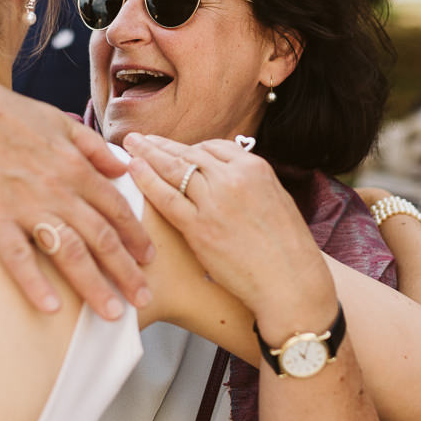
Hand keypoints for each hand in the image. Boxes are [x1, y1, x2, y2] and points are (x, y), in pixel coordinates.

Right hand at [0, 93, 152, 319]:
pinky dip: (35, 282)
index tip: (149, 260)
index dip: (136, 236)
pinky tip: (51, 307)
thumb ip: (93, 146)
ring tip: (112, 313)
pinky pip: (19, 256)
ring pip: (70, 252)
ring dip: (94, 285)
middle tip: (143, 300)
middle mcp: (58, 190)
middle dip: (126, 272)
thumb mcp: (59, 120)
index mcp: (75, 167)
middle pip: (102, 238)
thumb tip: (122, 167)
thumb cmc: (6, 113)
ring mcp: (26, 206)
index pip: (117, 208)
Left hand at [123, 132, 334, 335]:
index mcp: (255, 168)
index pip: (213, 147)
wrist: (291, 282)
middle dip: (162, 145)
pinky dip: (146, 180)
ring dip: (148, 154)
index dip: (189, 147)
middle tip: (140, 138)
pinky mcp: (199, 228)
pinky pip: (166, 197)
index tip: (173, 149)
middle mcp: (233, 178)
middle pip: (189, 154)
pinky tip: (133, 169)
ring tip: (130, 145)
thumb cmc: (288, 249)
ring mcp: (215, 202)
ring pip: (174, 169)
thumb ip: (250, 184)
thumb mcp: (277, 200)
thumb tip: (227, 176)